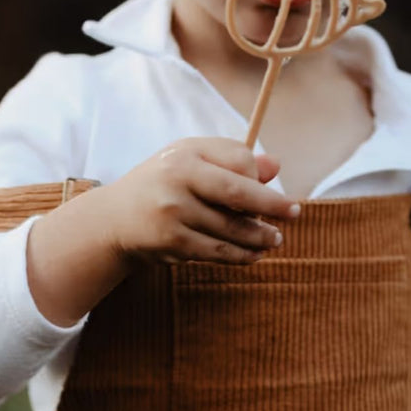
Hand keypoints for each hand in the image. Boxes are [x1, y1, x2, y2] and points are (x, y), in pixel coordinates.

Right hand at [100, 137, 299, 264]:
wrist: (115, 219)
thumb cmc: (163, 183)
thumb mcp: (192, 160)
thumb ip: (232, 160)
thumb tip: (276, 166)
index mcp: (186, 155)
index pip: (238, 163)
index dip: (259, 178)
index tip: (271, 190)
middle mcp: (177, 181)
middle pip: (238, 195)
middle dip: (273, 206)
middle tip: (296, 213)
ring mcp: (173, 213)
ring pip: (231, 229)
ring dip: (260, 237)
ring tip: (275, 240)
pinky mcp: (172, 243)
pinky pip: (217, 251)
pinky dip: (240, 255)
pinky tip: (254, 255)